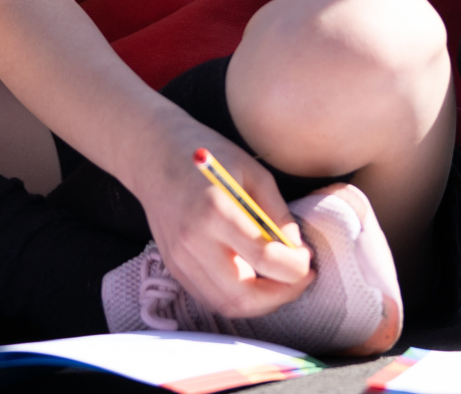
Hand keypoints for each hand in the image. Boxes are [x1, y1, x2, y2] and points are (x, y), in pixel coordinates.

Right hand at [130, 118, 311, 319]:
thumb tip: (297, 251)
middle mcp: (193, 241)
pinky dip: (238, 298)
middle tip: (300, 278)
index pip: (265, 257)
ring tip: (280, 282)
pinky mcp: (174, 267)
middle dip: (282, 295)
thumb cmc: (207, 156)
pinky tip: (254, 279)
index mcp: (215, 211)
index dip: (296, 266)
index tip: (307, 258)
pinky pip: (211, 298)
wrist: (153, 154)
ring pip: (227, 305)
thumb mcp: (253, 172)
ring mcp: (179, 259)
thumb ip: (277, 214)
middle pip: (244, 295)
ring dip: (261, 302)